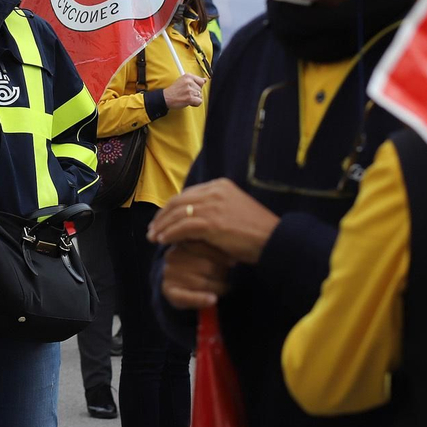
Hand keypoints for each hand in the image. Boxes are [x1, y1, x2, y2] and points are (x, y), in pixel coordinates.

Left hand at [147, 179, 279, 264]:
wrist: (274, 240)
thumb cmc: (256, 232)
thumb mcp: (233, 212)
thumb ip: (213, 211)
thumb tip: (190, 221)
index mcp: (220, 185)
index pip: (187, 194)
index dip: (171, 207)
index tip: (162, 219)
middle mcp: (215, 191)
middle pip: (178, 201)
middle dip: (162, 216)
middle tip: (152, 229)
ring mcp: (213, 206)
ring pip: (178, 214)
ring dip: (162, 226)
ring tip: (154, 237)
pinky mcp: (212, 223)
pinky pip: (183, 227)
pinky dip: (170, 234)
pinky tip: (163, 241)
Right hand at [160, 241, 232, 310]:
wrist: (176, 284)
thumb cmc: (197, 266)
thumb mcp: (203, 252)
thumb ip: (214, 249)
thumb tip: (234, 259)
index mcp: (182, 243)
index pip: (205, 247)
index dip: (222, 257)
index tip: (232, 263)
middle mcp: (172, 257)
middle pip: (207, 266)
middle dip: (222, 274)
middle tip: (227, 277)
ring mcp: (169, 274)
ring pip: (202, 283)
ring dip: (218, 288)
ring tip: (224, 288)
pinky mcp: (169, 291)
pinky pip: (187, 297)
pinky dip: (201, 299)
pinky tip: (212, 299)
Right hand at [162, 74, 205, 109]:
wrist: (166, 98)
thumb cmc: (174, 90)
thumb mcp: (183, 81)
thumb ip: (194, 80)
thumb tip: (205, 80)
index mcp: (188, 76)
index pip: (201, 81)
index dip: (197, 86)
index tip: (192, 88)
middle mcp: (189, 82)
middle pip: (201, 89)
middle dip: (195, 93)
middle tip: (186, 94)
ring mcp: (189, 90)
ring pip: (200, 96)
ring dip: (194, 98)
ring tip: (186, 97)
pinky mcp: (189, 98)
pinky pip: (199, 102)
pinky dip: (195, 104)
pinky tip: (188, 102)